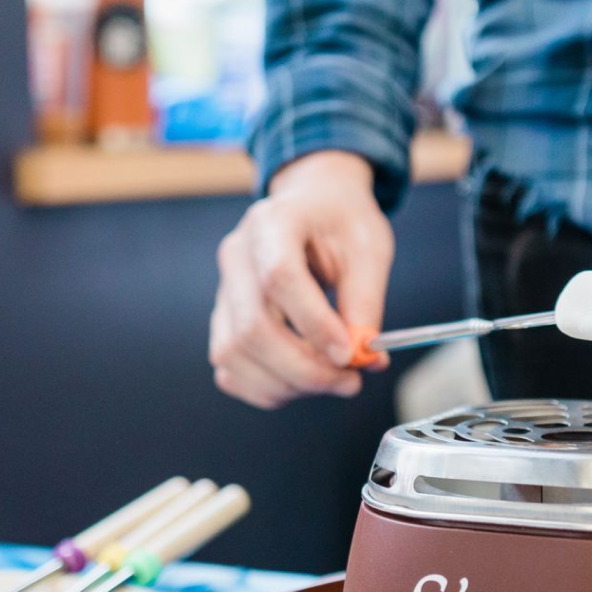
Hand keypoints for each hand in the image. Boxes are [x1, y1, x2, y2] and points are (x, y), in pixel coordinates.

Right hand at [210, 150, 393, 408]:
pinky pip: (228, 366)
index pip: (280, 278)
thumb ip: (365, 301)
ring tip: (329, 381)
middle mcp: (237, 255)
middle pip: (253, 326)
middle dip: (304, 369)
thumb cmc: (340, 221)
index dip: (314, 325)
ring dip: (285, 383)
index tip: (349, 355)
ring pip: (234, 353)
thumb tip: (364, 356)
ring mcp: (223, 288)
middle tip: (349, 381)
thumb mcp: (368, 248)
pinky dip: (264, 387)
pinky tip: (299, 382)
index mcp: (273, 222)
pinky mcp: (222, 317)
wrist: (312, 204)